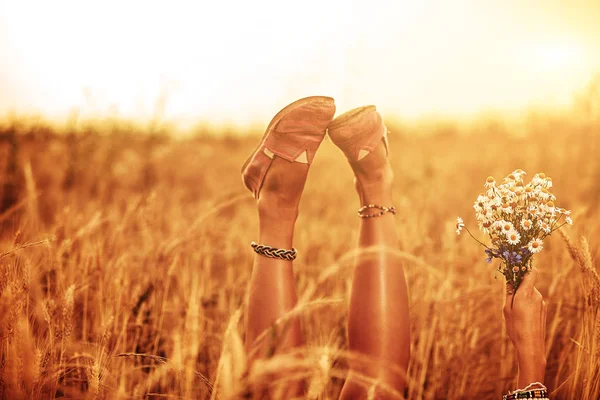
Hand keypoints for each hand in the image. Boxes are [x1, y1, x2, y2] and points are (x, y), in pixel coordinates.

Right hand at [503, 267, 546, 387]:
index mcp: (526, 293)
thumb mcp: (507, 309)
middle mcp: (536, 295)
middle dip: (518, 286)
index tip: (515, 269)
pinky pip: (533, 301)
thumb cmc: (516, 327)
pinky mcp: (543, 310)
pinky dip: (527, 304)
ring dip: (522, 297)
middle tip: (508, 297)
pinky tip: (521, 317)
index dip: (524, 268)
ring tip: (514, 311)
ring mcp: (541, 303)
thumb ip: (509, 292)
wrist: (531, 345)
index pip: (531, 272)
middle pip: (527, 283)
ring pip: (529, 293)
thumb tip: (509, 280)